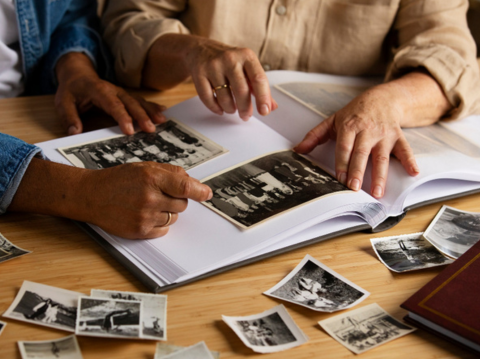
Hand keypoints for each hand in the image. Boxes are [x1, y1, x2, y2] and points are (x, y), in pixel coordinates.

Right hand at [9, 159, 212, 238]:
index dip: (199, 191)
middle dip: (177, 199)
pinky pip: (165, 229)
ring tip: (148, 203)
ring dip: (168, 211)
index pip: (184, 186)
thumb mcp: (144, 167)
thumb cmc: (118, 180)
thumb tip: (192, 182)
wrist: (91, 195)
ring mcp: (144, 216)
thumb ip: (170, 172)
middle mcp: (149, 197)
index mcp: (151, 177)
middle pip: (183, 204)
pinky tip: (145, 214)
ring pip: (175, 216)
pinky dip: (160, 223)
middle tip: (160, 194)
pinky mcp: (140, 231)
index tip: (207, 194)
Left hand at [55, 52, 165, 135]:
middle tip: (151, 129)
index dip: (123, 117)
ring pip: (138, 101)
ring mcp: (121, 92)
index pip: (113, 105)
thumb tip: (74, 132)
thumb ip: (68, 117)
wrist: (78, 74)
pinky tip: (163, 112)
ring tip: (162, 121)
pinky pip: (140, 101)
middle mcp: (113, 90)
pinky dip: (152, 106)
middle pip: (130, 103)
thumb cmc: (71, 90)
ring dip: (150, 111)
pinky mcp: (126, 96)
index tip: (130, 130)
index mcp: (98, 91)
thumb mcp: (62, 102)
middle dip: (142, 116)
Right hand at [143, 34, 277, 120]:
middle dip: (245, 108)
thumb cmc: (228, 61)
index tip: (265, 111)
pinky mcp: (199, 73)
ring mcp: (213, 65)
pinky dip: (215, 108)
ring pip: (224, 97)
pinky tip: (220, 109)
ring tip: (232, 109)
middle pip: (241, 90)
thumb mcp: (247, 68)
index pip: (259, 79)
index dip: (263, 97)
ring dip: (230, 108)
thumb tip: (271, 106)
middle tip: (245, 116)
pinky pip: (208, 97)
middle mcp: (230, 59)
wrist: (200, 49)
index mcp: (246, 56)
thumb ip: (259, 87)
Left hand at [294, 72, 451, 197]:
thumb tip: (297, 149)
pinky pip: (405, 150)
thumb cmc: (354, 113)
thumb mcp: (332, 121)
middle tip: (354, 188)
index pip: (345, 147)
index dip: (342, 163)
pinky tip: (413, 172)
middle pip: (362, 154)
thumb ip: (314, 136)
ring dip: (381, 175)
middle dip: (358, 172)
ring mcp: (384, 135)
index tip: (339, 178)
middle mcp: (367, 131)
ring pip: (382, 156)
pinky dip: (410, 161)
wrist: (381, 99)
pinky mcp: (398, 137)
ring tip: (378, 192)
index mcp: (350, 126)